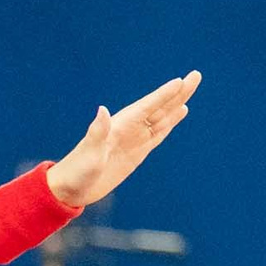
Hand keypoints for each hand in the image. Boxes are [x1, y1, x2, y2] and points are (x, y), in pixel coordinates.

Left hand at [44, 71, 200, 209]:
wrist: (69, 190)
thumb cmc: (76, 171)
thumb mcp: (88, 153)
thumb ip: (98, 132)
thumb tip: (102, 110)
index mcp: (118, 126)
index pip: (147, 107)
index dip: (164, 95)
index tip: (180, 81)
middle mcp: (128, 129)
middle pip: (158, 108)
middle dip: (177, 93)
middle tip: (196, 76)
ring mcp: (133, 140)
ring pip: (161, 119)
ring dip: (176, 105)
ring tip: (190, 91)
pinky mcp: (136, 153)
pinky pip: (157, 134)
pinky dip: (169, 123)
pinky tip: (178, 114)